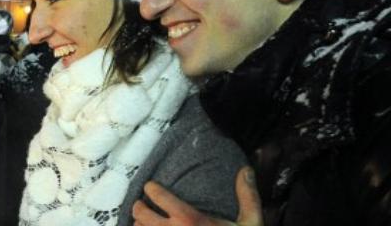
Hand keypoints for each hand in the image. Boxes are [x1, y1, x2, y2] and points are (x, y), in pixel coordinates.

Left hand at [131, 167, 261, 225]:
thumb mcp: (250, 223)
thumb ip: (247, 197)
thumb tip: (246, 169)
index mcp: (191, 220)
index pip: (159, 196)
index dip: (151, 188)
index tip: (151, 186)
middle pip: (141, 213)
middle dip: (139, 206)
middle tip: (142, 204)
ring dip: (139, 225)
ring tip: (143, 221)